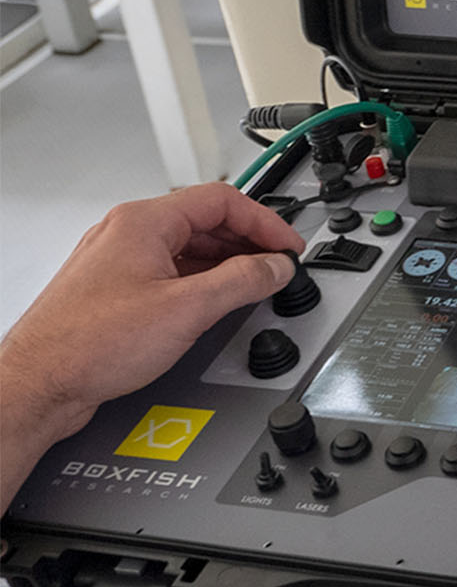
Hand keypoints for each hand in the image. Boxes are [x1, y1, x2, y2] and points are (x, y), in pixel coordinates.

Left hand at [1, 185, 303, 463]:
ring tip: (251, 288)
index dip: (265, 222)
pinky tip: (212, 305)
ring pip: (186, 248)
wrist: (37, 385)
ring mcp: (117, 262)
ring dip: (224, 265)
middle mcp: (126, 234)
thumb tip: (275, 266)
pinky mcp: (113, 291)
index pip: (222, 200)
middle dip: (248, 243)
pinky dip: (199, 282)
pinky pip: (168, 272)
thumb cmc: (88, 345)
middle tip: (276, 266)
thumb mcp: (187, 309)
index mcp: (143, 222)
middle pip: (204, 221)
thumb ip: (242, 282)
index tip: (288, 246)